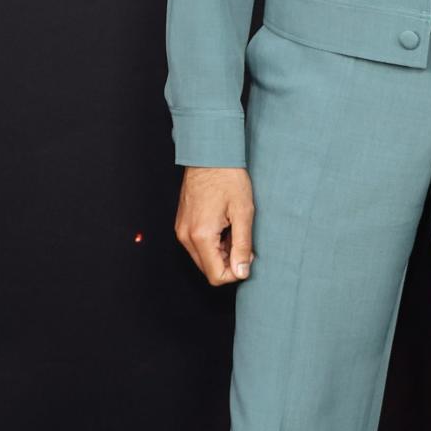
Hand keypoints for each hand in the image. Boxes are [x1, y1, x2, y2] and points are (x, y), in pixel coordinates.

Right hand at [174, 166, 255, 284]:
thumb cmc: (228, 178)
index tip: (249, 256)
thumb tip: (243, 272)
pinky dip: (212, 242)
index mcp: (200, 236)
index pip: (216, 276)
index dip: (236, 272)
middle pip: (208, 269)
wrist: (209, 154)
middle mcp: (186, 237)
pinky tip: (224, 224)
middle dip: (228, 262)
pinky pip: (197, 244)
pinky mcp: (182, 223)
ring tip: (234, 228)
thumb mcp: (243, 211)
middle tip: (243, 239)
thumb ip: (243, 245)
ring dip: (220, 251)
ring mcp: (181, 230)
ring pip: (202, 258)